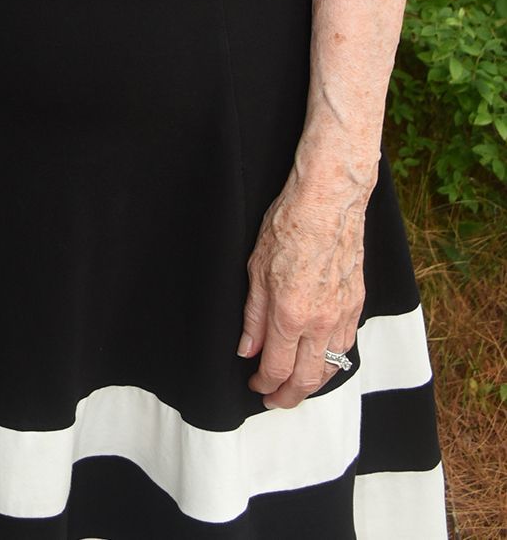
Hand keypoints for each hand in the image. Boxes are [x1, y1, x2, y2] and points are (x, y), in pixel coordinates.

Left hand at [238, 175, 366, 407]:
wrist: (328, 203)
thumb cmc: (288, 227)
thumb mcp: (255, 269)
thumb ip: (253, 316)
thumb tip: (247, 350)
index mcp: (289, 314)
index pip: (277, 368)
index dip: (264, 383)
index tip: (255, 384)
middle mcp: (319, 322)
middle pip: (307, 379)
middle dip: (288, 397)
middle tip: (274, 400)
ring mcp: (342, 316)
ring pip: (331, 368)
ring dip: (313, 385)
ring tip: (297, 388)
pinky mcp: (357, 305)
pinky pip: (346, 347)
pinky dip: (333, 362)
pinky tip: (322, 361)